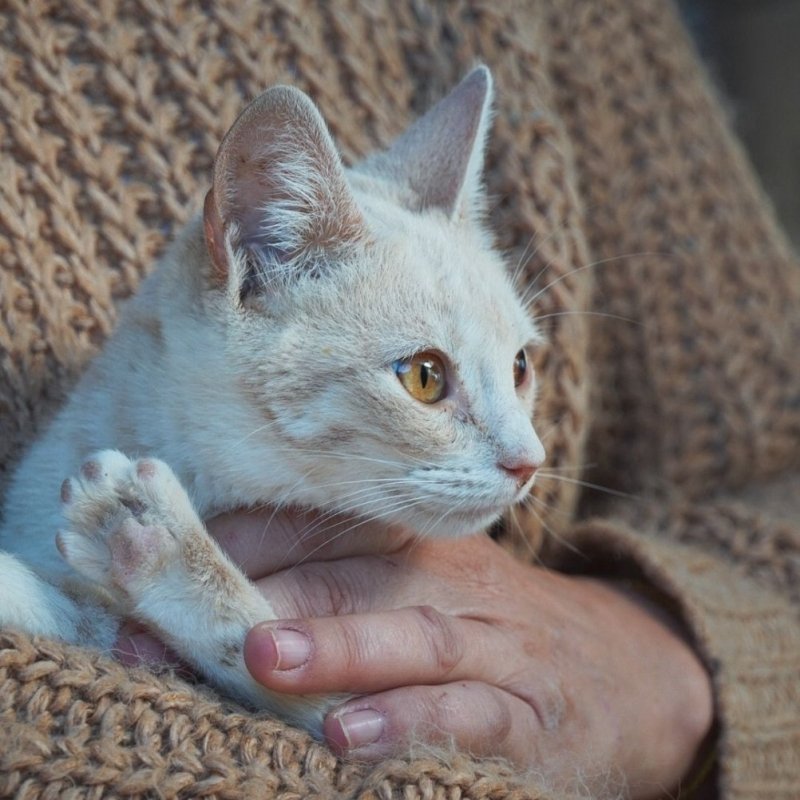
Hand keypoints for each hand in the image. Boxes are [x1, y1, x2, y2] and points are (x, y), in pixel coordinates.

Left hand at [119, 509, 713, 798]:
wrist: (633, 669)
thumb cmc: (502, 634)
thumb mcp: (433, 597)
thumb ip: (349, 595)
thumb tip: (233, 616)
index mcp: (420, 550)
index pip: (324, 530)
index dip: (242, 546)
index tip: (158, 569)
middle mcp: (453, 584)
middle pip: (355, 577)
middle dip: (265, 598)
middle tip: (176, 619)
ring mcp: (496, 645)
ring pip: (412, 636)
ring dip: (337, 647)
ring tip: (263, 661)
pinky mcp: (532, 714)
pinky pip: (467, 716)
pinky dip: (409, 724)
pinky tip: (347, 742)